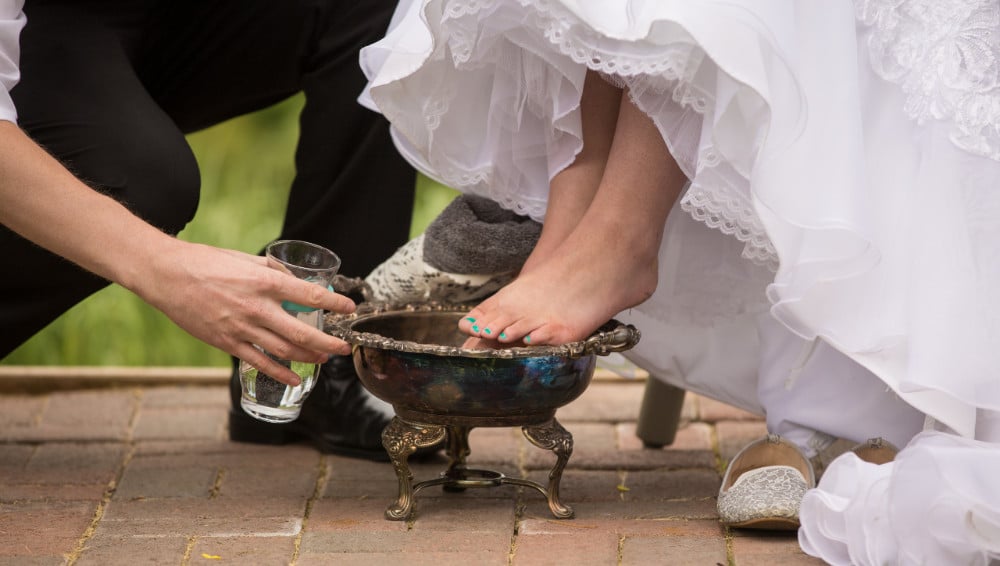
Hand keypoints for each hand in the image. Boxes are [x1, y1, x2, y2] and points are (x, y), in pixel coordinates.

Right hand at [134, 240, 354, 385]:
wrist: (166, 275)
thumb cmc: (204, 262)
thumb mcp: (244, 258)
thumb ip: (270, 270)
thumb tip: (292, 277)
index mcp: (264, 281)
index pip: (310, 295)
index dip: (335, 303)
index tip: (350, 308)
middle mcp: (257, 307)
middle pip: (302, 331)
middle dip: (328, 341)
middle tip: (344, 346)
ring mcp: (241, 328)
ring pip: (284, 350)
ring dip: (309, 356)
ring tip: (324, 358)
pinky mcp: (227, 342)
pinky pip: (259, 361)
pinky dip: (280, 372)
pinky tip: (294, 377)